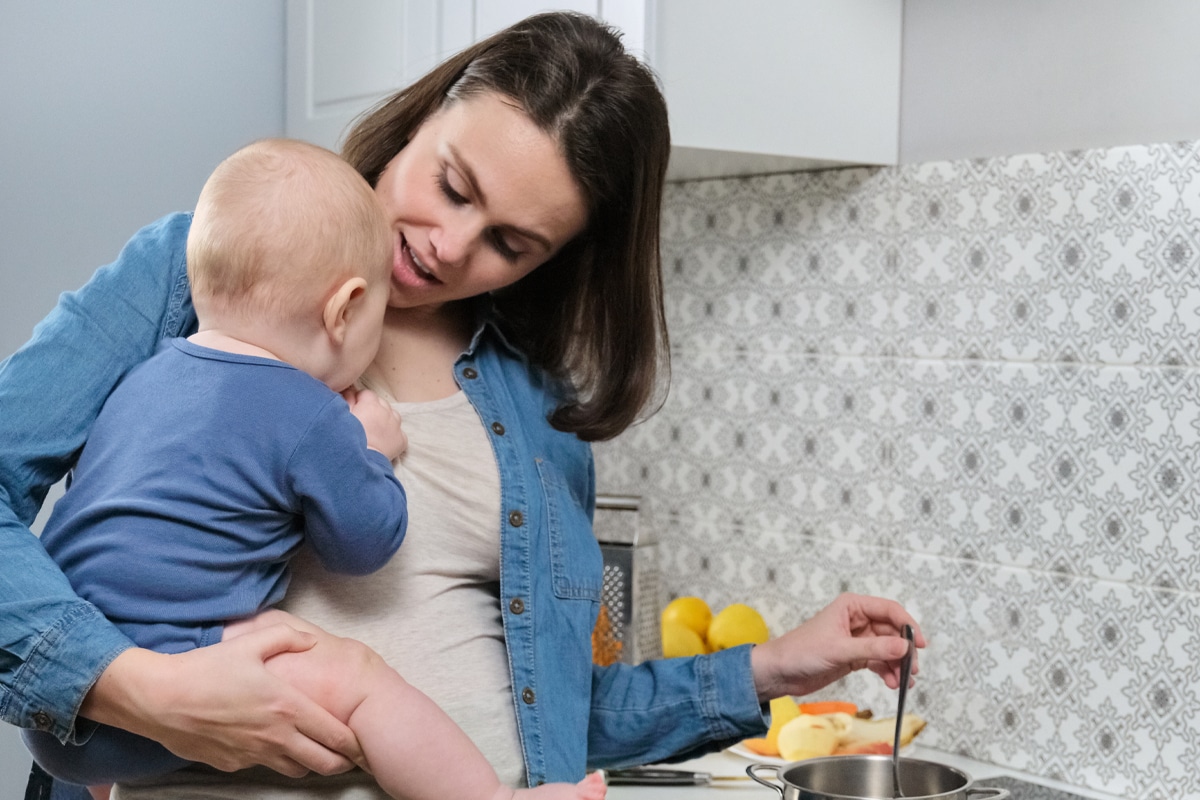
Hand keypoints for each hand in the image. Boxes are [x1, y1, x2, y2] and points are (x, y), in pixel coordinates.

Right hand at [81, 624, 365, 776]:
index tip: (362, 742)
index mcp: (287, 707)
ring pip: (295, 770)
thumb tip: (313, 641)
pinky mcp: (232, 764)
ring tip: (313, 751)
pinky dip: (274, 760)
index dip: (353, 742)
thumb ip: (288, 637)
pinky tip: (270, 745)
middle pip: (321, 762)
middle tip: (347, 756)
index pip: (333, 734)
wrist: (159, 699)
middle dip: (339, 761)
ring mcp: (253, 754)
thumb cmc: (207, 668)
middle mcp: (275, 736)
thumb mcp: (251, 642)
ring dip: (308, 763)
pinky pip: (262, 767)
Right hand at [344, 387, 405, 460]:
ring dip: (385, 420)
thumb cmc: (346, 438)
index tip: (354, 409)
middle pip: (381, 404)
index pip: (366, 394)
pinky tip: (383, 442)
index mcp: (371, 404)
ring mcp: (396, 426)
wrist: (358, 461)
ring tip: (374, 431)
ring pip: (392, 416)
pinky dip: (393, 435)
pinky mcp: (401, 440)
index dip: (359, 401)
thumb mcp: (341, 415)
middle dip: (373, 409)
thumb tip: (349, 391)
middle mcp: (387, 411)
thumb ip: (346, 400)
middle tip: (363, 422)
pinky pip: (399, 433)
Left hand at [749, 593, 923, 701]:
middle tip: (913, 669)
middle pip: (892, 631)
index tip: (921, 645)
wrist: (780, 672)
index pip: (889, 609)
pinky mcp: (854, 656)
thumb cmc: (801, 652)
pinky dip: (888, 671)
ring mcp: (856, 639)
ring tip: (903, 682)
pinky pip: (879, 661)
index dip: (908, 625)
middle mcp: (856, 619)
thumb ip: (874, 649)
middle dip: (904, 650)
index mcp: (851, 606)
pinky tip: (893, 683)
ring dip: (898, 664)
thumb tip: (904, 647)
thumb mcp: (840, 650)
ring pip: (888, 648)